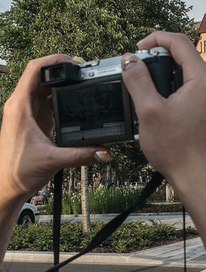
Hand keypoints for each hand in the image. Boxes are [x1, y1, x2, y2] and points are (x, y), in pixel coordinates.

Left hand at [0, 54, 110, 203]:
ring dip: (64, 85)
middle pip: (42, 76)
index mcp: (20, 106)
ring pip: (46, 88)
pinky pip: (49, 102)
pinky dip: (63, 100)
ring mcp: (28, 113)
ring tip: (84, 85)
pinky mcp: (35, 122)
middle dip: (64, 71)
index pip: (34, 70)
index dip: (54, 60)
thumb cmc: (17, 171)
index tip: (74, 61)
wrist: (6, 186)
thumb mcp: (52, 161)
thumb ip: (81, 155)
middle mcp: (21, 106)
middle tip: (86, 73)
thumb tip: (105, 151)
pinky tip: (76, 105)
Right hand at [121, 31, 205, 193]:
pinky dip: (178, 91)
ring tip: (149, 96)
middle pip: (185, 57)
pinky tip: (163, 109)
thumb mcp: (149, 111)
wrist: (202, 180)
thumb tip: (130, 61)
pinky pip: (196, 90)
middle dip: (159, 61)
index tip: (137, 50)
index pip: (179, 42)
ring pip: (190, 75)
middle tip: (139, 74)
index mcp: (204, 79)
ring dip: (167, 78)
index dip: (154, 39)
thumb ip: (137, 80)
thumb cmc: (179, 151)